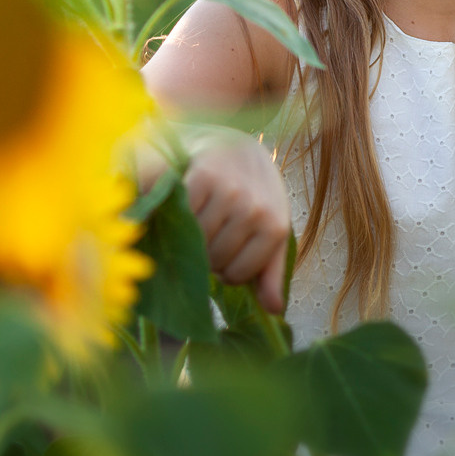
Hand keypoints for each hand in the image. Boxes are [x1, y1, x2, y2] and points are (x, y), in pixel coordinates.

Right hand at [184, 133, 291, 313]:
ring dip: (192, 238)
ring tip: (198, 219)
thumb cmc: (254, 193)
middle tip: (209, 233)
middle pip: (214, 260)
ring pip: (197, 241)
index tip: (226, 251)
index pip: (236, 276)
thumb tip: (273, 310)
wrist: (235, 145)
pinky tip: (186, 205)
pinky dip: (179, 215)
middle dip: (208, 255)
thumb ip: (272, 271)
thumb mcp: (272, 229)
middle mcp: (255, 209)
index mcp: (276, 226)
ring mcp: (230, 192)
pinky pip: (183, 215)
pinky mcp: (204, 177)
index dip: (226, 270)